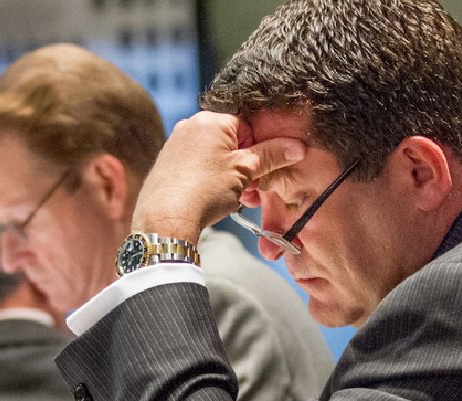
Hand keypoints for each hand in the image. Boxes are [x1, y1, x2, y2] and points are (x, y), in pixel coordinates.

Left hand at [131, 111, 305, 242]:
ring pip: (216, 156)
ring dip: (231, 176)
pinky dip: (211, 180)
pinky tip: (214, 199)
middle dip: (246, 167)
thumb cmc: (204, 192)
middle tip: (250, 190)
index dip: (261, 151)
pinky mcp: (167, 163)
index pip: (249, 126)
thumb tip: (297, 147)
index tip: (264, 171)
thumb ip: (272, 155)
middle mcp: (190, 126)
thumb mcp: (245, 171)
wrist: (164, 219)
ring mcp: (176, 144)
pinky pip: (198, 165)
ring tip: (234, 199)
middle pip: (232, 142)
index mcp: (211, 120)